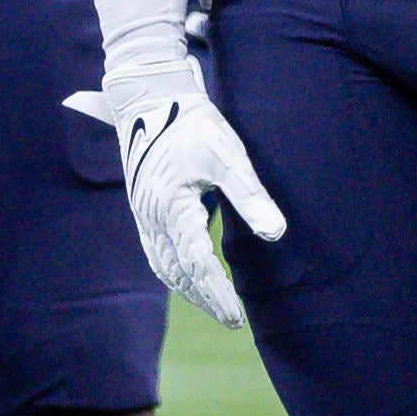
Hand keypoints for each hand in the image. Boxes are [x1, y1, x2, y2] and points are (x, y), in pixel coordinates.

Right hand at [65, 59, 285, 327]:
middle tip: (233, 320)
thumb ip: (251, 197)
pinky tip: (186, 277)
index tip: (238, 317)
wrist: (150, 95)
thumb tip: (275, 234)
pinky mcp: (141, 206)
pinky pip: (154, 252)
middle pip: (178, 272)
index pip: (198, 264)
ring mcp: (142, 213)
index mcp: (173, 207)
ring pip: (162, 265)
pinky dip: (172, 272)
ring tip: (213, 306)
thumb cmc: (193, 122)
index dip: (219, 293)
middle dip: (205, 299)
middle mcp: (152, 216)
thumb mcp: (228, 156)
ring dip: (187, 290)